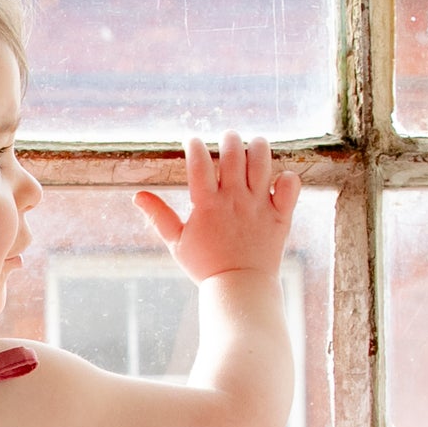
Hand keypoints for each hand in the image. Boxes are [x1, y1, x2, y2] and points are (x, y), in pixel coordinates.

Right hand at [138, 131, 298, 281]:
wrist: (239, 288)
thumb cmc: (205, 266)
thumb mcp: (177, 242)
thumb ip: (158, 216)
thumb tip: (136, 195)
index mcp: (207, 205)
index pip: (199, 162)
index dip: (194, 145)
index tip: (191, 141)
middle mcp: (235, 199)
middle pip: (233, 154)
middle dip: (229, 139)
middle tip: (227, 138)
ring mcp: (260, 205)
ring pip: (263, 161)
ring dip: (258, 147)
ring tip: (254, 145)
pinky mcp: (281, 215)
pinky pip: (290, 186)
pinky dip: (287, 177)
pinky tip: (278, 178)